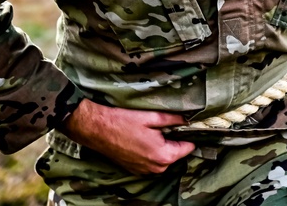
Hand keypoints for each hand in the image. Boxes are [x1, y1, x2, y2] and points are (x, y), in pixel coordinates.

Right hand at [60, 99, 194, 174]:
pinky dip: (152, 151)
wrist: (97, 129)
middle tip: (168, 124)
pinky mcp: (135, 169)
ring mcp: (144, 171)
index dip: (189, 135)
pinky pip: (152, 161)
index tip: (189, 125)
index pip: (188, 148)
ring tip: (154, 130)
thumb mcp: (151, 116)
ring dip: (163, 146)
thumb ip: (173, 119)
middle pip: (176, 154)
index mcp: (163, 155)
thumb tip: (187, 119)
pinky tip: (144, 138)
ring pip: (164, 158)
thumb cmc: (123, 122)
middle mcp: (156, 168)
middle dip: (175, 140)